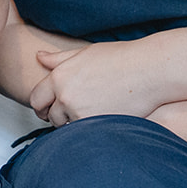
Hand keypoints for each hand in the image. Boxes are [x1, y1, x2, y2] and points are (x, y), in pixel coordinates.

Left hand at [29, 35, 181, 125]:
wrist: (149, 70)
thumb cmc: (121, 58)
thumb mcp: (86, 52)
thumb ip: (59, 59)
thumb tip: (39, 56)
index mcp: (60, 76)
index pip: (37, 97)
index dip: (41, 105)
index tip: (47, 108)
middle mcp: (66, 95)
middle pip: (50, 116)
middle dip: (55, 116)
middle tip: (67, 115)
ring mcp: (80, 112)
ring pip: (66, 127)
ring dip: (72, 124)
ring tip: (87, 115)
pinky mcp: (96, 125)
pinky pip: (82, 134)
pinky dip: (87, 131)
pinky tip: (98, 122)